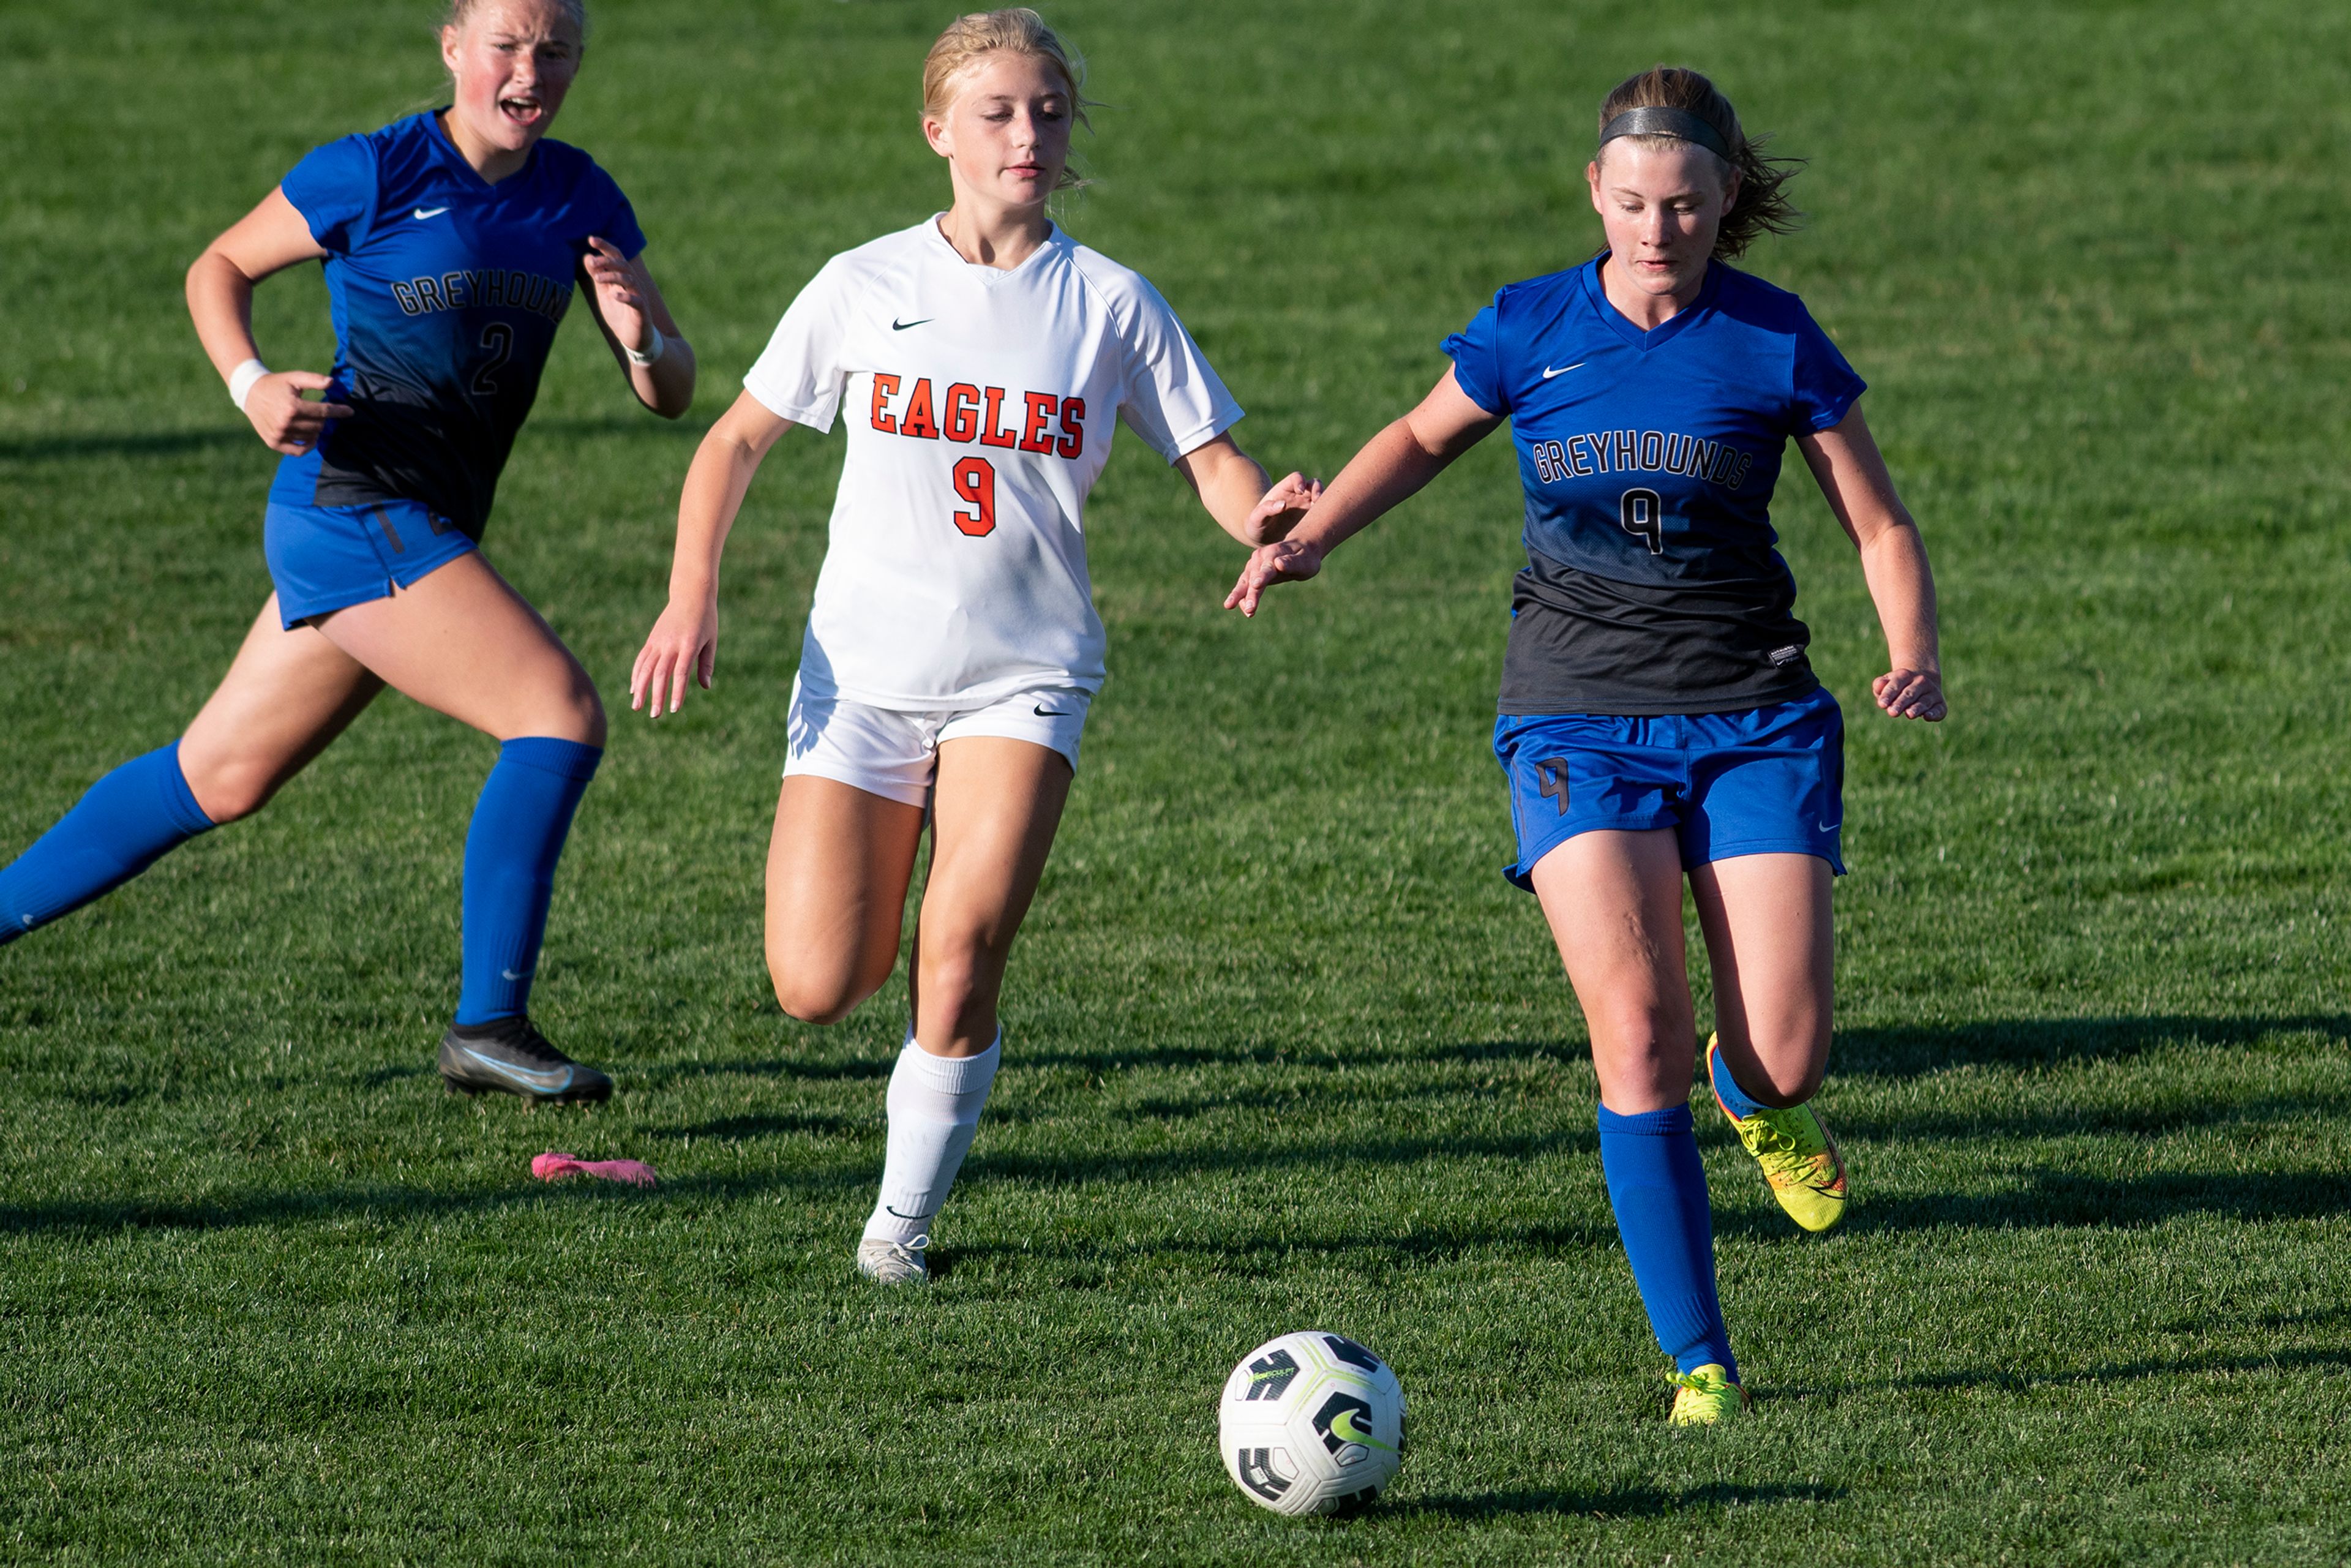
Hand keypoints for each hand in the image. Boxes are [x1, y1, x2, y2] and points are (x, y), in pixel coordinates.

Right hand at [243, 371, 352, 455]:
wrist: (250, 392)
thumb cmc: (276, 384)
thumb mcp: (294, 378)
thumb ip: (313, 380)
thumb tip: (332, 383)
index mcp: (292, 407)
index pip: (323, 412)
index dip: (339, 411)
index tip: (350, 411)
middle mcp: (285, 423)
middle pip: (319, 426)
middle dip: (322, 418)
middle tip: (317, 411)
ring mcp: (279, 434)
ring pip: (311, 437)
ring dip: (314, 430)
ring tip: (309, 420)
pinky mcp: (274, 443)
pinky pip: (298, 451)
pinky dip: (307, 446)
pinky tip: (310, 438)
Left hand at [583, 235, 653, 354]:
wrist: (633, 339)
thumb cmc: (619, 314)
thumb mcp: (604, 293)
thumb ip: (597, 276)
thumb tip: (587, 257)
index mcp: (623, 278)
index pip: (616, 257)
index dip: (605, 247)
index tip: (591, 239)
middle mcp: (633, 284)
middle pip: (623, 265)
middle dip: (607, 261)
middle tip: (592, 263)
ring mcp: (639, 297)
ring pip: (630, 280)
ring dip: (613, 276)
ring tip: (598, 278)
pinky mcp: (643, 312)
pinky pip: (637, 301)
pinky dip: (626, 297)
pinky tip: (615, 296)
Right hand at [631, 596, 717, 717]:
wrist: (690, 594)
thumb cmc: (706, 620)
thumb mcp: (711, 640)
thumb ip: (706, 664)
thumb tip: (705, 687)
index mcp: (688, 645)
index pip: (680, 673)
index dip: (677, 692)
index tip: (674, 709)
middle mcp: (670, 644)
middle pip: (660, 673)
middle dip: (656, 696)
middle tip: (655, 715)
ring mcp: (658, 641)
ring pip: (645, 667)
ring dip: (640, 688)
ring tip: (637, 707)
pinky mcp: (652, 639)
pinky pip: (641, 659)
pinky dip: (636, 674)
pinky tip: (633, 689)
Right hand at [1224, 536, 1324, 617]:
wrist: (1299, 551)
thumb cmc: (1305, 558)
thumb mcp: (1305, 561)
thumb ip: (1292, 563)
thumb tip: (1278, 564)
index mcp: (1274, 553)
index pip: (1267, 567)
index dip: (1262, 577)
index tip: (1257, 585)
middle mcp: (1260, 558)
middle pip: (1253, 577)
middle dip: (1250, 593)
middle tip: (1249, 609)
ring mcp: (1254, 565)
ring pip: (1244, 582)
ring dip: (1239, 595)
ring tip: (1229, 606)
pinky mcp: (1251, 573)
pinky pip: (1245, 586)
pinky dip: (1242, 597)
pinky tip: (1245, 610)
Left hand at [1242, 471, 1320, 545]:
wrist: (1263, 540)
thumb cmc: (1257, 526)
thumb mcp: (1256, 519)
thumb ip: (1265, 509)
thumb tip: (1282, 504)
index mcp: (1284, 490)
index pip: (1296, 478)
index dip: (1300, 481)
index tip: (1300, 491)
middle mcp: (1299, 496)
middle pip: (1314, 484)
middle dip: (1318, 489)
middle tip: (1317, 500)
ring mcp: (1308, 507)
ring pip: (1322, 498)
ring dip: (1325, 502)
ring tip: (1323, 514)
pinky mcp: (1313, 519)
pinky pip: (1324, 514)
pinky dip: (1326, 517)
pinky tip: (1323, 526)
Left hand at [1874, 667, 1945, 720]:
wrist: (1922, 681)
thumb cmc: (1898, 686)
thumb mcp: (1887, 683)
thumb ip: (1880, 684)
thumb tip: (1878, 686)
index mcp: (1905, 675)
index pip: (1895, 685)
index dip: (1888, 695)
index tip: (1881, 704)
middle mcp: (1921, 682)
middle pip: (1909, 694)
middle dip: (1900, 703)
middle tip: (1892, 712)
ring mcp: (1932, 692)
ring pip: (1924, 701)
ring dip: (1917, 708)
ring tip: (1909, 714)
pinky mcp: (1940, 704)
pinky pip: (1939, 709)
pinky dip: (1935, 713)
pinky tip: (1928, 717)